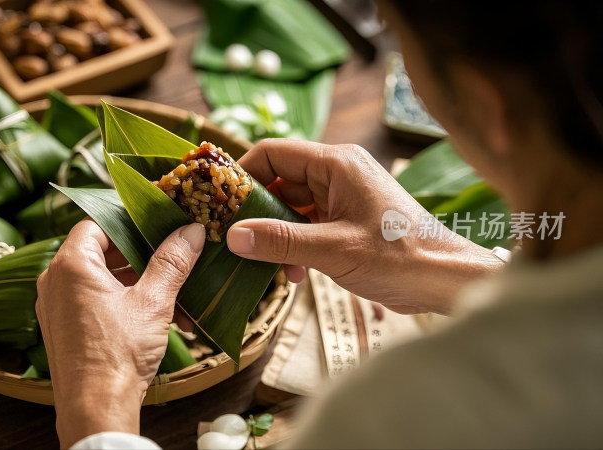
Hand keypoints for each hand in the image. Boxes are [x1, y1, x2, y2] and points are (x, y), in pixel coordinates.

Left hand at [36, 220, 205, 447]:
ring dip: (138, 282)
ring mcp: (57, 306)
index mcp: (71, 265)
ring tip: (173, 293)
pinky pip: (95, 301)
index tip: (158, 223)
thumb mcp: (153, 302)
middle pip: (101, 250)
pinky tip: (158, 317)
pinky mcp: (64, 328)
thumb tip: (191, 231)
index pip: (98, 222)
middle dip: (141, 255)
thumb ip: (172, 261)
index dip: (130, 220)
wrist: (95, 409)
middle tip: (171, 255)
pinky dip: (124, 302)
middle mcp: (55, 281)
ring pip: (102, 279)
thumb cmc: (118, 355)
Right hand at [227, 139, 502, 313]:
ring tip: (268, 264)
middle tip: (236, 240)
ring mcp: (343, 196)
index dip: (242, 174)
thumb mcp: (332, 250)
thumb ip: (280, 241)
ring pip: (291, 205)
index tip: (220, 204)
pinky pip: (307, 223)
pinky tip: (295, 273)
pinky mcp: (347, 218)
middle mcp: (337, 172)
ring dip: (276, 234)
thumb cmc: (398, 257)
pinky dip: (295, 244)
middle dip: (257, 212)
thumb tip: (232, 236)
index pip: (273, 152)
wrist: (445, 279)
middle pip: (279, 180)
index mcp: (336, 164)